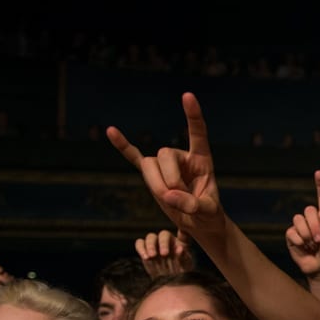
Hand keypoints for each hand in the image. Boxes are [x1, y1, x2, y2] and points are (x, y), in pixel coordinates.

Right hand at [108, 93, 225, 241]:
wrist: (198, 223)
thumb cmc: (208, 214)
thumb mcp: (208, 212)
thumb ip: (194, 204)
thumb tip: (169, 196)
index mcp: (202, 158)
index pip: (197, 132)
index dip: (193, 115)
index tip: (187, 96)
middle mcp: (182, 156)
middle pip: (164, 154)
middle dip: (169, 179)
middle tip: (179, 199)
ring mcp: (165, 165)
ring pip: (149, 165)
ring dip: (156, 185)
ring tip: (168, 201)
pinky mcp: (152, 175)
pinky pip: (135, 158)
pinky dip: (124, 147)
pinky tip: (111, 131)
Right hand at [136, 229, 196, 278]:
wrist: (172, 279)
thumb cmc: (182, 269)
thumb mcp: (186, 265)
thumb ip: (184, 257)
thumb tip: (180, 249)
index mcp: (178, 241)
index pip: (178, 235)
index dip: (173, 238)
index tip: (168, 251)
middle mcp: (166, 240)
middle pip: (163, 235)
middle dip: (162, 244)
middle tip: (163, 255)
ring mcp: (155, 244)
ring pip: (150, 237)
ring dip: (150, 246)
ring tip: (151, 257)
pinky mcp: (145, 249)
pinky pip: (140, 244)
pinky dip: (141, 248)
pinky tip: (145, 258)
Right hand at [285, 170, 319, 276]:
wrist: (319, 269)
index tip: (319, 173)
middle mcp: (312, 219)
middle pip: (308, 210)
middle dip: (315, 226)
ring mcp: (300, 226)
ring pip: (299, 219)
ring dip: (307, 234)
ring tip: (312, 244)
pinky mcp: (291, 235)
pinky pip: (292, 232)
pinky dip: (299, 240)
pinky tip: (303, 247)